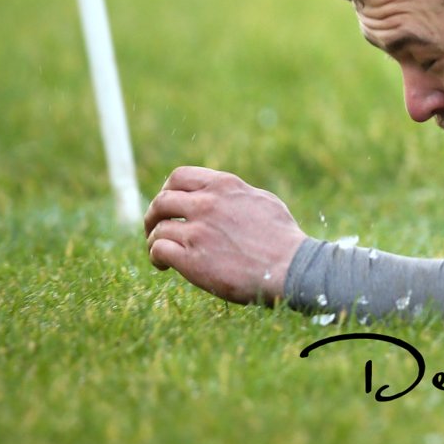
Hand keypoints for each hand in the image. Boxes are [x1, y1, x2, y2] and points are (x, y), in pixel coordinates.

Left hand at [144, 166, 308, 304]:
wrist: (290, 267)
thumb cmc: (282, 237)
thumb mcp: (261, 200)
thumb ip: (234, 194)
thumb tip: (219, 195)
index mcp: (224, 186)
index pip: (179, 176)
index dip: (166, 189)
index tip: (168, 203)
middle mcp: (207, 204)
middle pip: (162, 200)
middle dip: (153, 214)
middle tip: (154, 227)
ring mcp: (198, 232)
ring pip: (159, 228)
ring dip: (154, 239)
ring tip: (160, 251)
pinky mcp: (192, 259)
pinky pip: (159, 250)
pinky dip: (156, 256)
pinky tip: (164, 266)